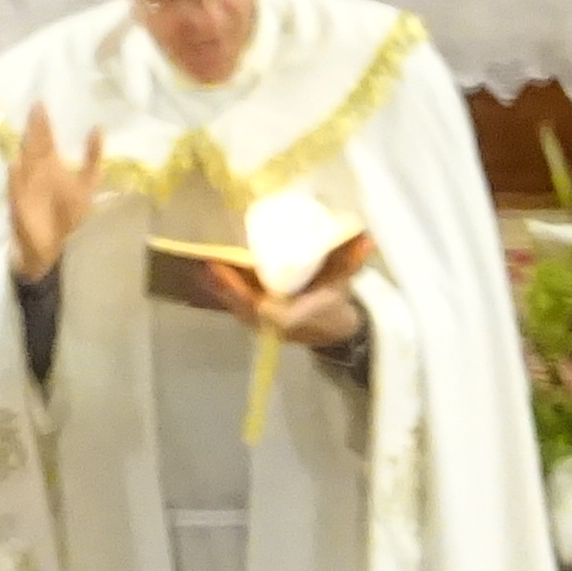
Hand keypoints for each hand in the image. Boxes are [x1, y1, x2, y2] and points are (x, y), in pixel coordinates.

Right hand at [6, 102, 104, 284]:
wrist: (49, 246)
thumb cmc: (66, 216)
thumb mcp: (87, 185)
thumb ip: (93, 159)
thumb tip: (97, 128)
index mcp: (51, 166)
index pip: (46, 140)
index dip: (44, 123)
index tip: (42, 102)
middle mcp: (36, 172)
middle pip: (35, 147)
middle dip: (35, 129)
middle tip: (35, 107)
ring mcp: (25, 186)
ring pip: (25, 162)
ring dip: (25, 148)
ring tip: (26, 130)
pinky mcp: (18, 203)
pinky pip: (15, 188)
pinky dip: (15, 178)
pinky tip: (14, 165)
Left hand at [215, 268, 364, 352]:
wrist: (338, 331)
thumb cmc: (337, 304)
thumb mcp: (344, 281)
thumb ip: (350, 261)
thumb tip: (366, 239)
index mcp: (289, 316)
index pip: (256, 304)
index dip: (236, 288)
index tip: (220, 268)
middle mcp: (272, 324)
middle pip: (239, 306)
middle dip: (222, 287)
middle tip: (207, 264)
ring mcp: (264, 326)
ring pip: (237, 309)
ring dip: (220, 292)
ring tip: (204, 270)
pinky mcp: (260, 324)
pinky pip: (240, 310)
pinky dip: (228, 297)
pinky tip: (214, 282)